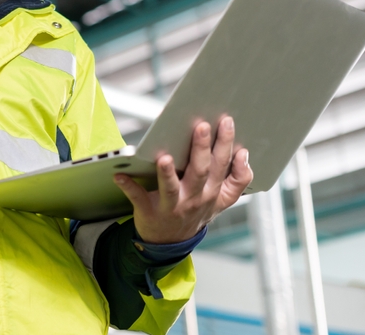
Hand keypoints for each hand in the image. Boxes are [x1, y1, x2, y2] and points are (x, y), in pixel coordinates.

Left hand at [114, 116, 252, 243]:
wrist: (171, 241)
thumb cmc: (195, 212)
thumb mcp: (222, 201)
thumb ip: (237, 181)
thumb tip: (244, 154)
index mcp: (212, 192)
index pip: (223, 166)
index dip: (227, 145)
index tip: (226, 122)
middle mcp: (195, 199)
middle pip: (200, 171)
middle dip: (201, 148)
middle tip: (201, 126)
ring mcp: (172, 206)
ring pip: (172, 188)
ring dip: (167, 173)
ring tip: (164, 158)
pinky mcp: (149, 211)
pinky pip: (138, 197)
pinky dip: (128, 186)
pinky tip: (119, 175)